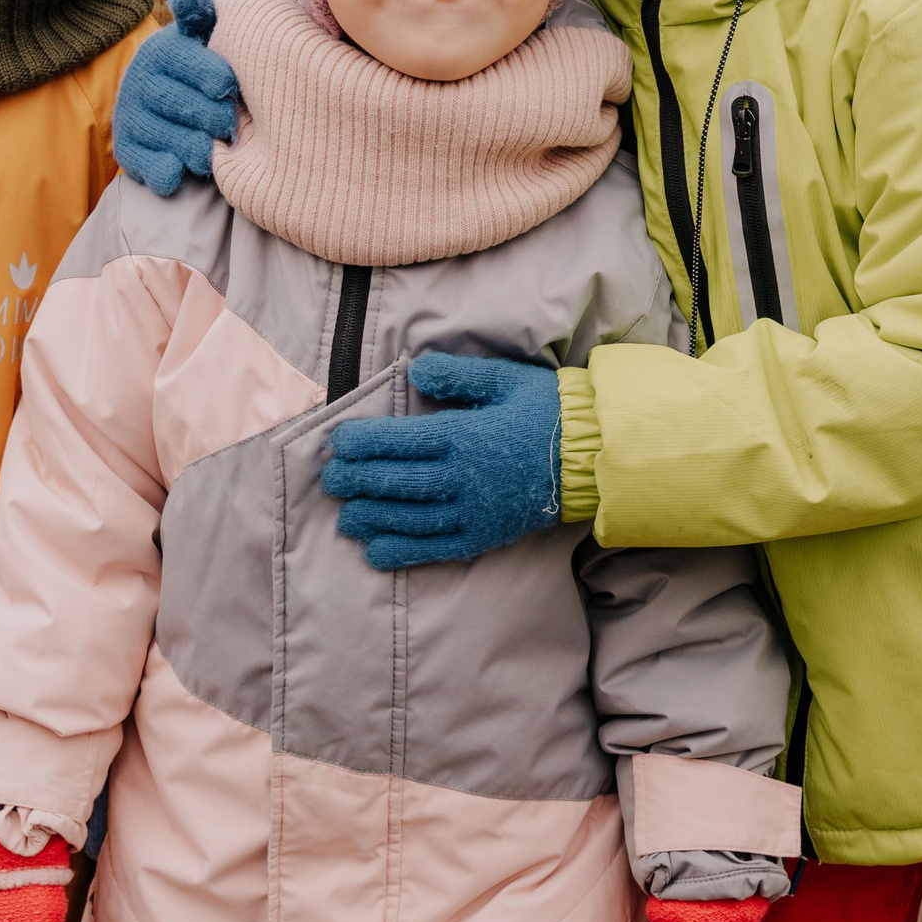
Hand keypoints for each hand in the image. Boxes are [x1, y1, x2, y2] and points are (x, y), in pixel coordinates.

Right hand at [112, 0, 238, 197]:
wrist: (172, 107)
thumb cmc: (201, 69)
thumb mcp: (201, 36)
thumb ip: (201, 14)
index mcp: (160, 51)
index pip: (179, 58)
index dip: (208, 73)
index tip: (228, 86)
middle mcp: (139, 82)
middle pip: (174, 101)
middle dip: (208, 115)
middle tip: (231, 124)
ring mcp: (131, 118)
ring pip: (165, 136)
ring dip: (194, 146)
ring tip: (215, 148)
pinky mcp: (129, 152)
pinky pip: (150, 167)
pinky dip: (167, 171)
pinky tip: (183, 168)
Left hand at [320, 352, 563, 569]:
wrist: (591, 455)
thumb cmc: (546, 410)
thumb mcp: (504, 379)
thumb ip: (457, 374)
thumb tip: (415, 369)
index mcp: (464, 435)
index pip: (401, 440)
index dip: (364, 443)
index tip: (336, 443)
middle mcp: (463, 476)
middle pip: (399, 481)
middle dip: (359, 480)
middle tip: (329, 480)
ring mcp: (473, 510)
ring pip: (411, 518)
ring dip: (373, 518)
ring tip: (345, 517)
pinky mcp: (485, 534)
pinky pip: (437, 548)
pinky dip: (404, 552)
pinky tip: (377, 552)